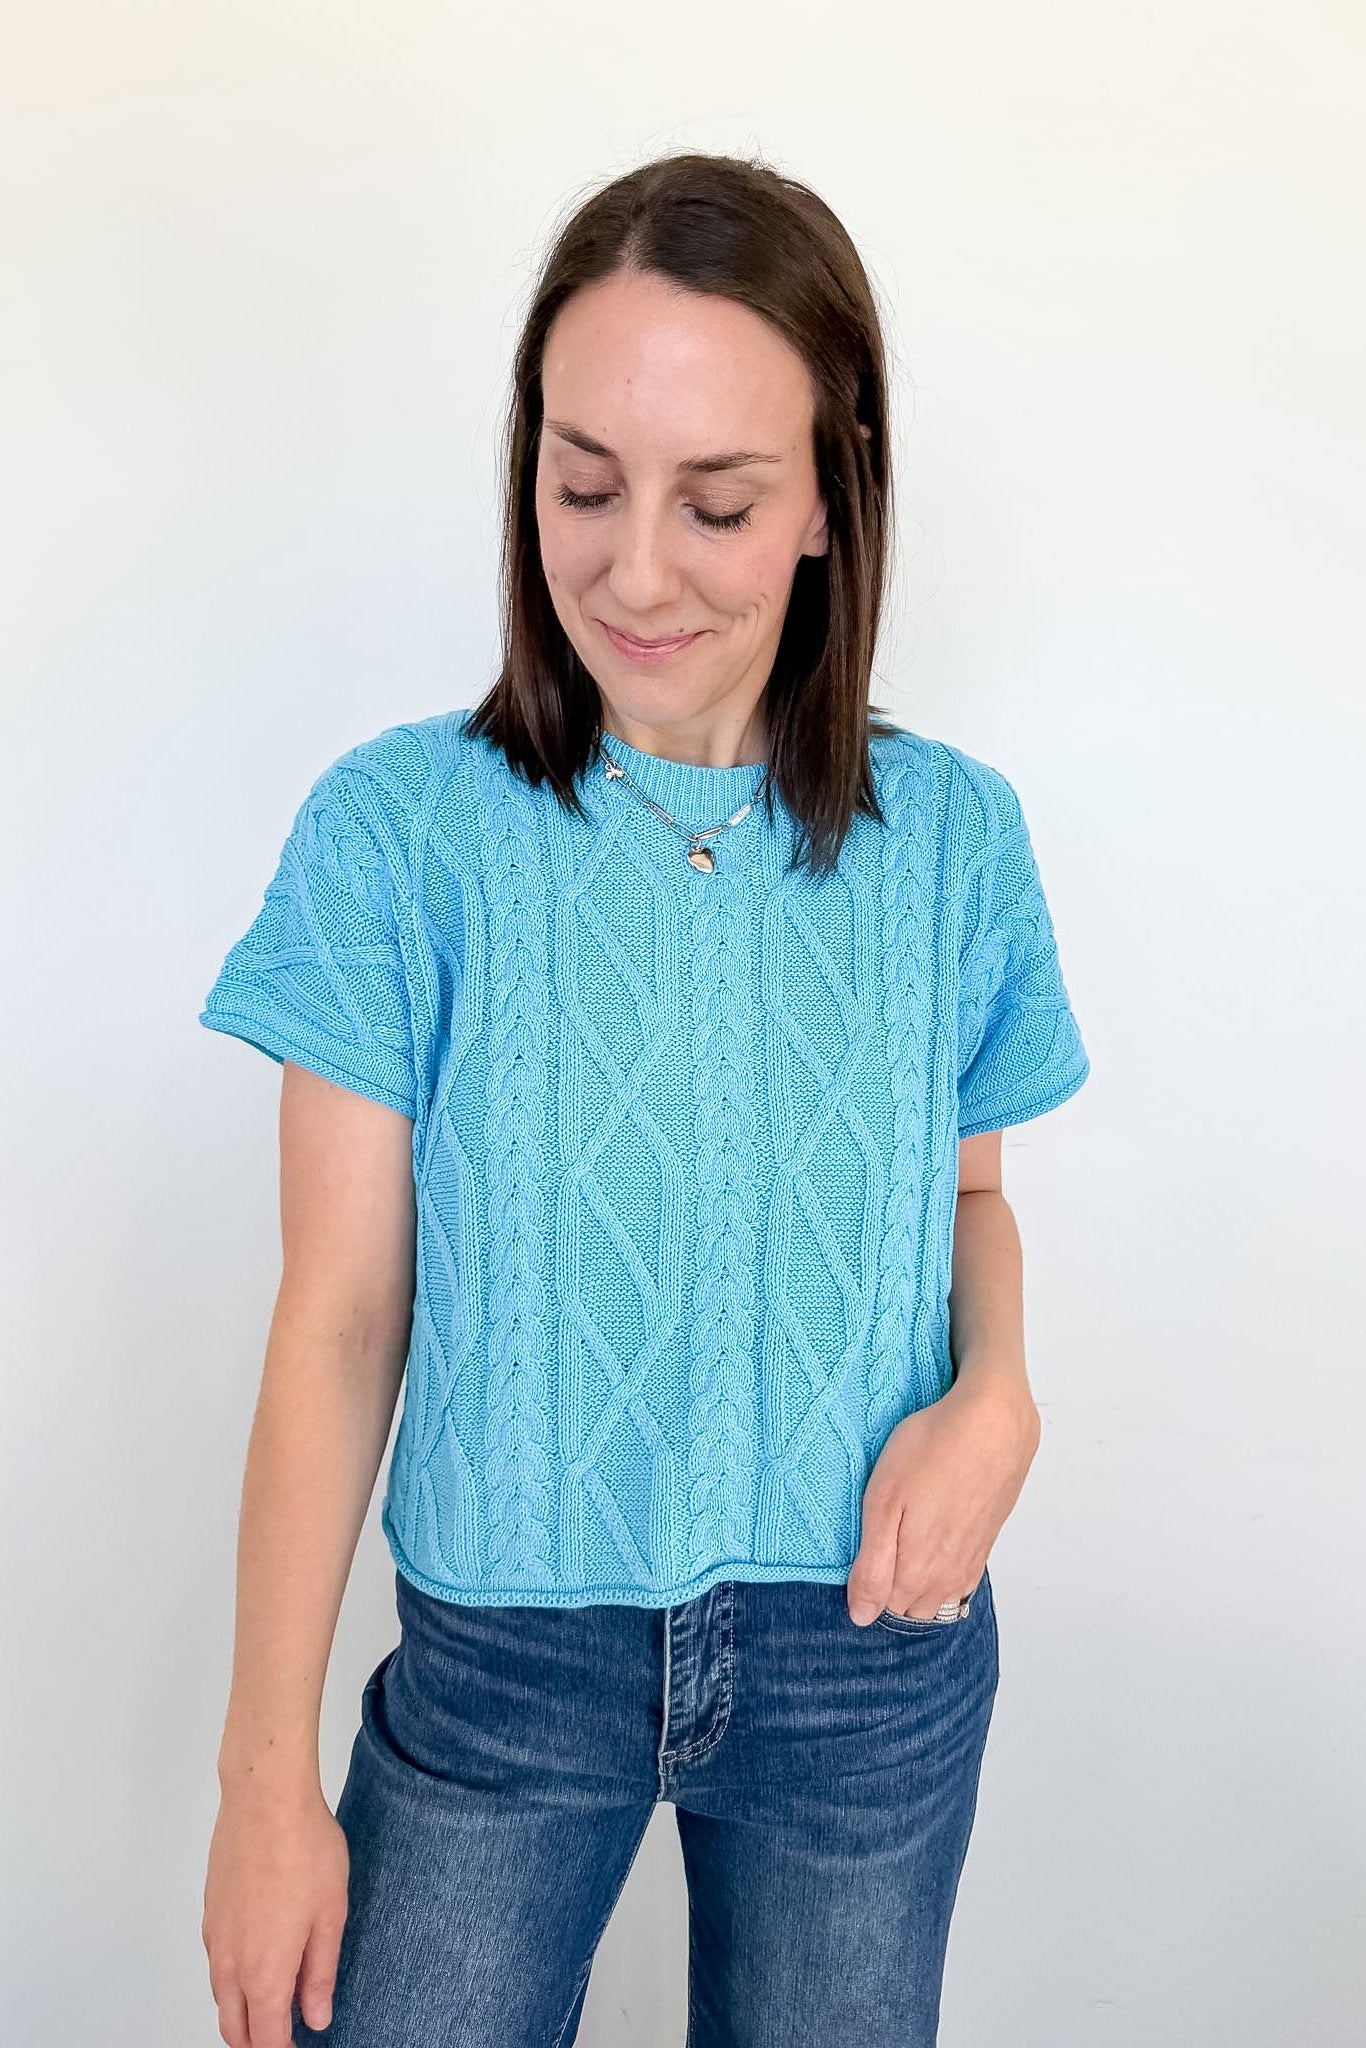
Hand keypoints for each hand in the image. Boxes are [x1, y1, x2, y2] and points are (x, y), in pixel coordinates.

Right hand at [203, 1776, 349, 2046]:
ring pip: (222, 1998)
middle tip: (285, 2038)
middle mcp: (231, 1963)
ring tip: (275, 2006)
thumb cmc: (304, 1848)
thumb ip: (320, 1973)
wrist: (265, 1798)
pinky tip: (257, 1962)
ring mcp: (216, 1938)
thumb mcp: (331, 1915)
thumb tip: (316, 2016)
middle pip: (235, 2029)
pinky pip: (217, 1965)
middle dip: (258, 2042)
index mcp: (265, 1972)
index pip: (267, 2040)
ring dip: (243, 2014)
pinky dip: (233, 1981)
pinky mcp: (210, 1913)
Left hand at [846, 1370, 1040, 1624]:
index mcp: (917, 1574)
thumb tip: (861, 1617)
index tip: (863, 1542)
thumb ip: (872, 1567)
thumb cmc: (932, 1452)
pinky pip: (958, 1577)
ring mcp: (970, 1563)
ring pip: (936, 1594)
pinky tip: (936, 1531)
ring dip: (918, 1577)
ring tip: (909, 1531)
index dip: (865, 1579)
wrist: (994, 1424)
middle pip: (908, 1605)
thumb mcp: (883, 1504)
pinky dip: (942, 1566)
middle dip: (891, 1584)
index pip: (879, 1607)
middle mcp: (947, 1580)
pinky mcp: (986, 1544)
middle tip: (884, 1534)